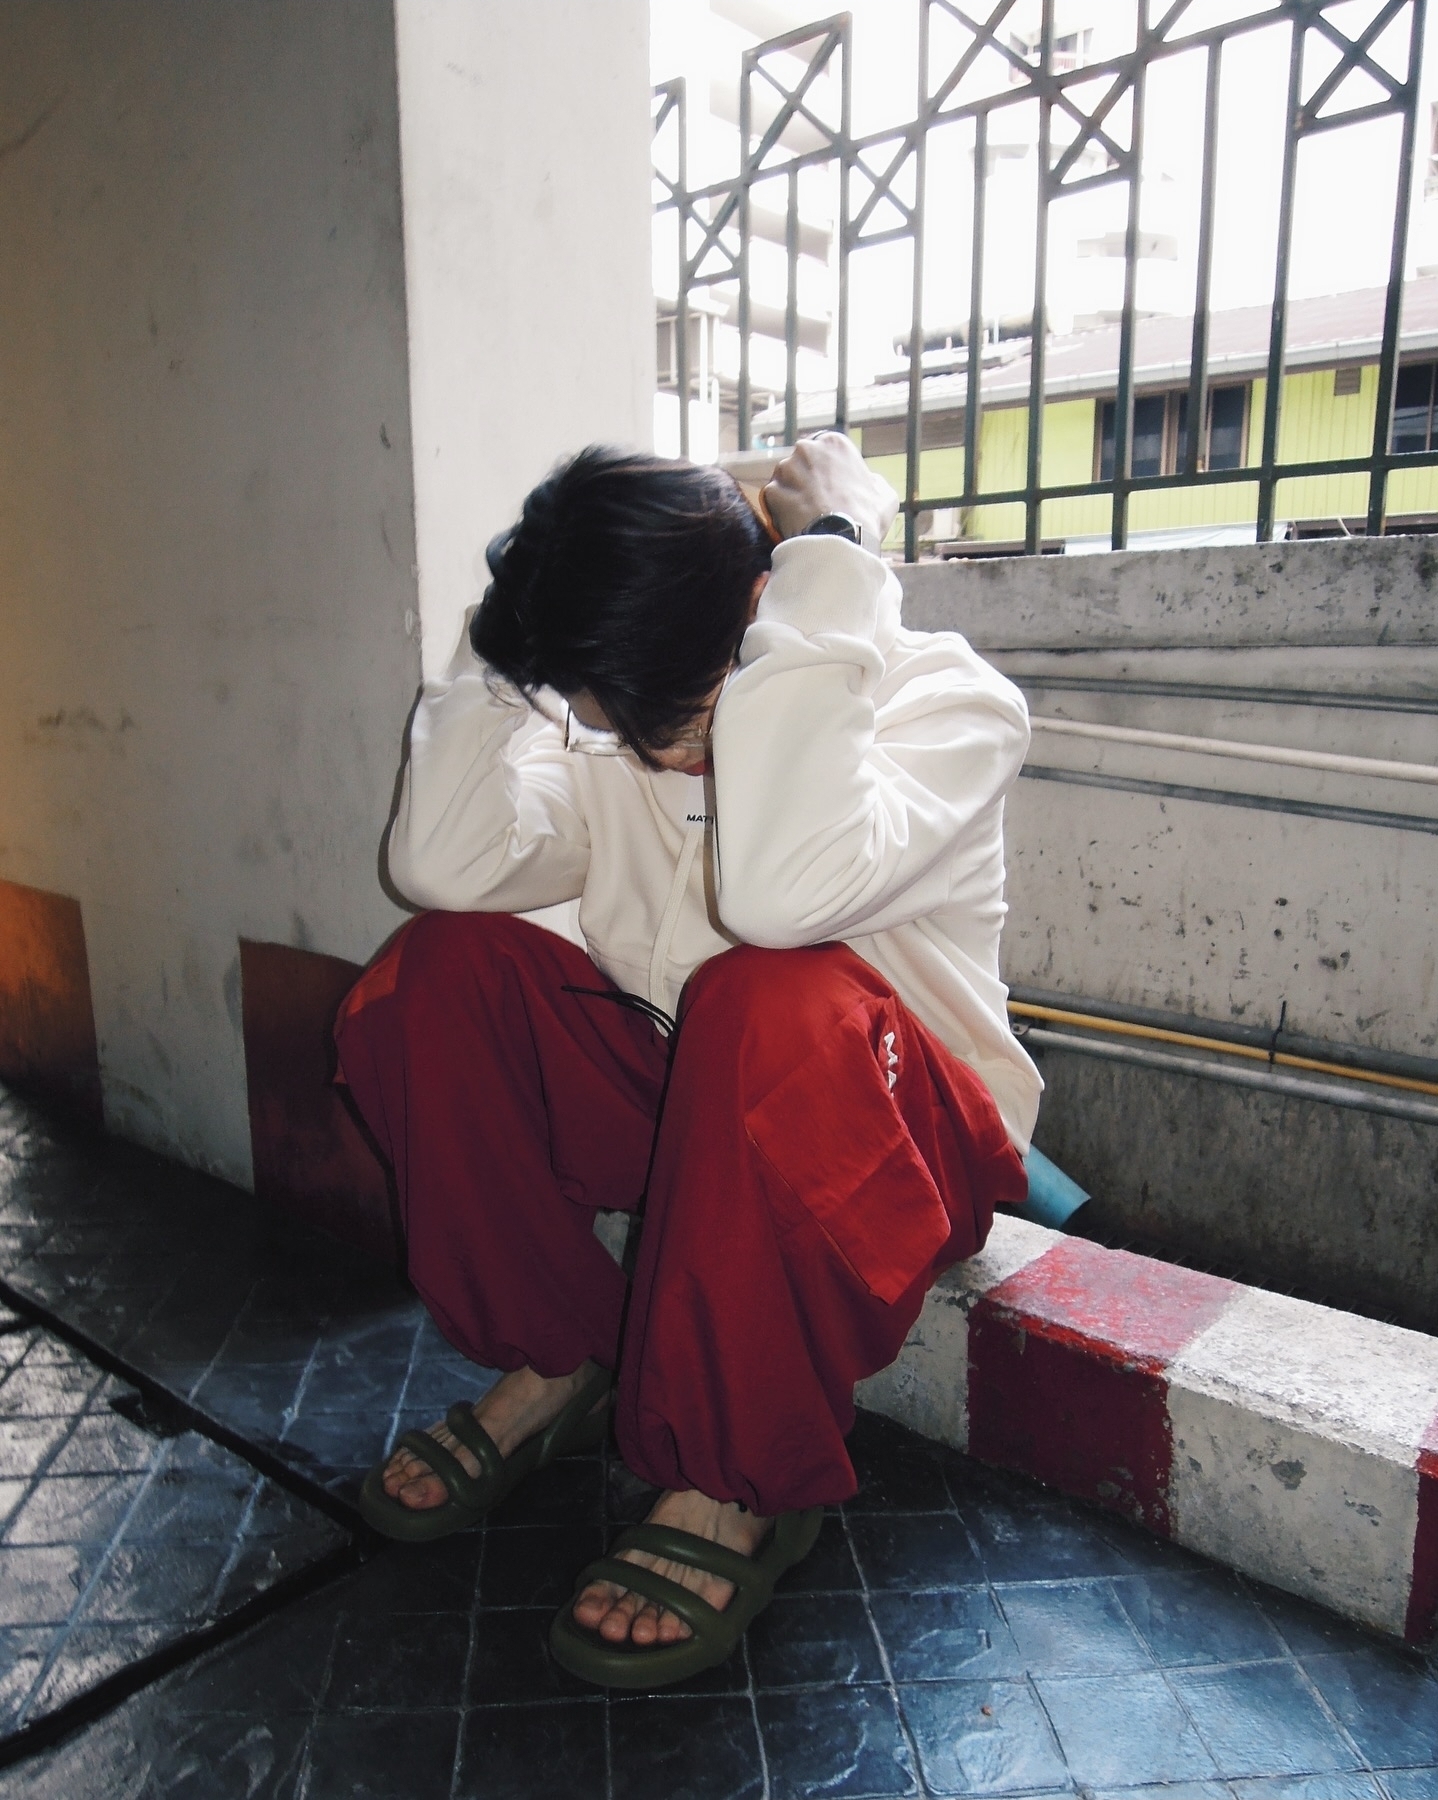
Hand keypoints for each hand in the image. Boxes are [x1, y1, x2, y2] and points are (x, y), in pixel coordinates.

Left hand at [761, 433, 899, 547]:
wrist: (840, 540)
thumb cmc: (866, 516)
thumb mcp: (885, 495)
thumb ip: (874, 482)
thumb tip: (871, 482)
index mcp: (834, 443)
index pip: (824, 452)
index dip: (828, 472)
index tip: (831, 488)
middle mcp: (806, 449)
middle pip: (801, 462)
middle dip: (806, 478)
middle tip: (816, 502)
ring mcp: (786, 469)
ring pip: (785, 480)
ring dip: (791, 494)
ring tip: (804, 515)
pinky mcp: (771, 491)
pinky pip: (774, 500)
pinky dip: (780, 510)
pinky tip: (793, 523)